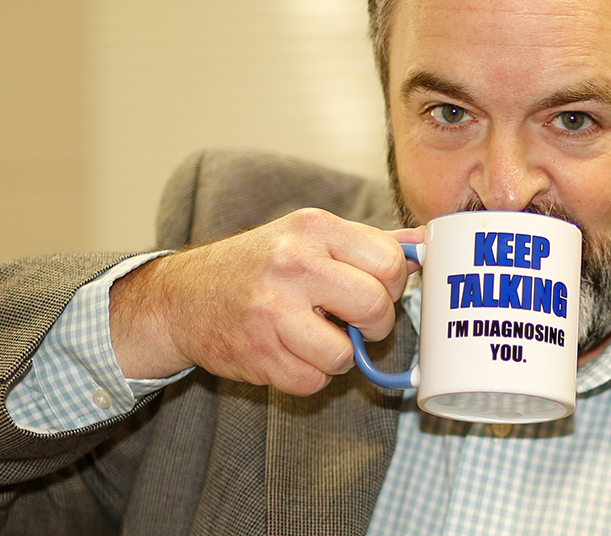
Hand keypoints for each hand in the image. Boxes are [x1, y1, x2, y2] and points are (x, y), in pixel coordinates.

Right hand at [108, 208, 422, 395]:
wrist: (183, 296)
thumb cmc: (257, 266)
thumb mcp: (309, 237)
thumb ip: (371, 242)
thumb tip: (426, 244)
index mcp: (313, 228)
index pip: (389, 260)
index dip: (393, 285)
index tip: (376, 290)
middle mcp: (292, 264)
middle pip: (375, 307)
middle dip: (374, 324)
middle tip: (355, 322)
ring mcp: (271, 311)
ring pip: (345, 354)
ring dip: (338, 355)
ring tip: (316, 336)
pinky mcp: (257, 353)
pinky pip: (312, 382)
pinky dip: (309, 376)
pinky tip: (290, 352)